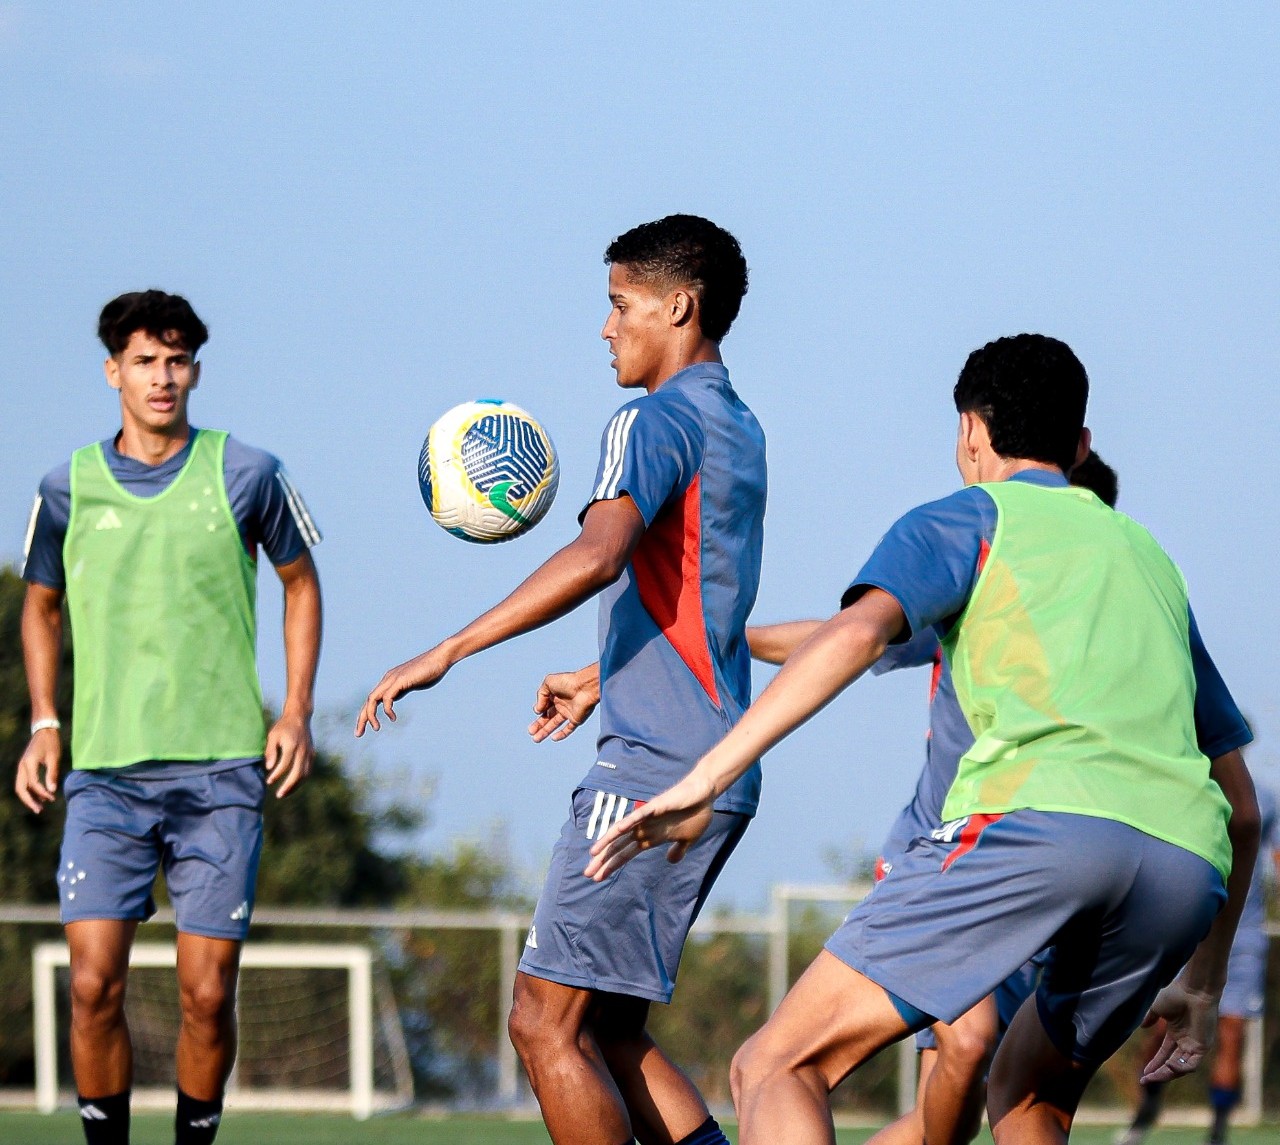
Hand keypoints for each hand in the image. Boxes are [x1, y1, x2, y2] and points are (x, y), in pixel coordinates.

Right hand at [15, 727, 60, 813]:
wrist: (45, 730)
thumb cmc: (51, 743)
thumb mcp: (54, 757)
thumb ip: (52, 774)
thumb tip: (52, 791)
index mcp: (29, 763)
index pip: (33, 783)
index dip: (42, 792)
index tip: (52, 798)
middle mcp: (22, 767)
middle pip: (20, 789)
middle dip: (29, 801)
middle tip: (39, 810)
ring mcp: (22, 767)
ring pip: (21, 787)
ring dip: (29, 797)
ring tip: (40, 806)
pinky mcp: (25, 767)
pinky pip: (24, 782)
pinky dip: (30, 791)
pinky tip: (41, 796)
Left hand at [265, 709, 313, 798]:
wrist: (299, 717)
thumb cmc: (283, 727)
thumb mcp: (272, 736)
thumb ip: (270, 752)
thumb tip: (269, 768)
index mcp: (292, 745)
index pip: (285, 764)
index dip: (277, 775)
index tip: (268, 782)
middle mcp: (303, 750)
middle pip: (298, 773)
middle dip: (288, 786)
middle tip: (279, 795)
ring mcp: (309, 753)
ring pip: (305, 774)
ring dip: (295, 785)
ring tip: (285, 793)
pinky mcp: (312, 754)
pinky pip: (308, 770)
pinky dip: (301, 779)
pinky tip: (293, 785)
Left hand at [355, 648, 450, 735]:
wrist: (440, 658)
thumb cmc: (430, 671)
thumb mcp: (412, 684)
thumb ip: (401, 690)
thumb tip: (394, 698)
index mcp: (389, 680)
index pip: (372, 699)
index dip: (367, 714)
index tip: (366, 728)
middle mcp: (387, 679)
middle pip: (368, 700)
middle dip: (362, 718)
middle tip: (358, 734)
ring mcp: (393, 679)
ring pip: (373, 699)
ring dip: (370, 715)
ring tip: (376, 728)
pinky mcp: (400, 680)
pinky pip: (387, 697)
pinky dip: (388, 709)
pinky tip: (393, 718)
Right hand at [529, 666, 599, 742]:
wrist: (585, 687)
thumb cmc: (568, 682)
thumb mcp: (548, 683)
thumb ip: (540, 695)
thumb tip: (537, 710)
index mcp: (555, 695)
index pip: (544, 706)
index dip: (539, 710)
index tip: (537, 711)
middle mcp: (561, 704)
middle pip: (548, 717)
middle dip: (539, 725)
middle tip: (530, 732)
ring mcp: (569, 712)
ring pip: (555, 724)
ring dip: (545, 732)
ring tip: (535, 739)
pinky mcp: (576, 719)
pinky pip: (568, 729)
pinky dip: (562, 734)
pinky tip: (553, 738)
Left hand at [584, 774, 715, 879]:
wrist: (705, 793)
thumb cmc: (696, 813)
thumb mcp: (687, 840)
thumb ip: (677, 850)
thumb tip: (671, 861)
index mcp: (651, 837)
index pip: (626, 853)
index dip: (612, 865)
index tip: (598, 878)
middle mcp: (644, 828)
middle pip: (619, 845)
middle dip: (603, 860)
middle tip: (587, 874)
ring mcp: (648, 817)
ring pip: (623, 830)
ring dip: (608, 841)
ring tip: (593, 853)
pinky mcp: (656, 806)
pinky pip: (640, 814)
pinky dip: (629, 821)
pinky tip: (618, 829)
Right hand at [1139, 979, 1216, 1082]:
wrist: (1193, 990)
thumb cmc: (1175, 994)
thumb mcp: (1157, 1007)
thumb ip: (1150, 1018)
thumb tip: (1142, 1027)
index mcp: (1176, 1033)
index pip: (1164, 1054)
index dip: (1154, 1063)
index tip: (1143, 1073)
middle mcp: (1186, 1042)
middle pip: (1171, 1064)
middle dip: (1158, 1073)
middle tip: (1145, 1080)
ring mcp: (1194, 1045)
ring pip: (1181, 1067)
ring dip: (1167, 1073)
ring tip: (1154, 1076)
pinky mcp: (1203, 1047)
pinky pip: (1192, 1064)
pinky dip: (1181, 1068)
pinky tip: (1169, 1067)